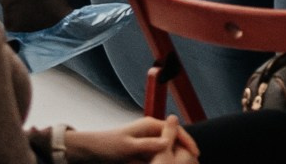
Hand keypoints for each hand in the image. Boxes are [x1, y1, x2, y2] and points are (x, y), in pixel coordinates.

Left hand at [71, 118, 197, 162]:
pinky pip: (158, 156)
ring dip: (175, 157)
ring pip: (167, 149)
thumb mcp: (127, 147)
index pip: (175, 130)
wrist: (89, 151)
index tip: (196, 153)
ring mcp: (146, 141)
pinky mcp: (142, 151)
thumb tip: (167, 143)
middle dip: (184, 150)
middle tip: (195, 162)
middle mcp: (150, 131)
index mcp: (149, 125)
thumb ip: (147, 145)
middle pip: (174, 139)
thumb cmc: (106, 146)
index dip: (187, 141)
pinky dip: (165, 162)